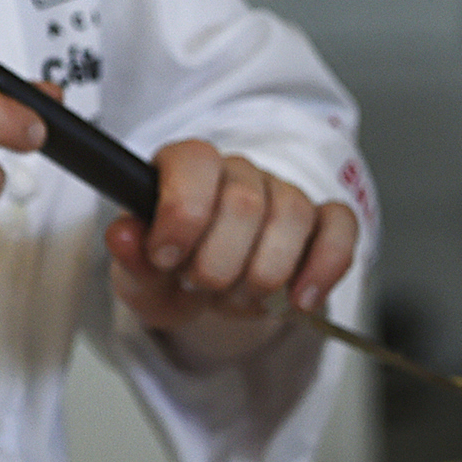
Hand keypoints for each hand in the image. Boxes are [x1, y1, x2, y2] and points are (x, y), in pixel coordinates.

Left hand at [105, 140, 359, 363]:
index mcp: (184, 168)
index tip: (165, 258)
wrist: (210, 295)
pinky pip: (340, 228)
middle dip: (219, 263)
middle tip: (201, 286)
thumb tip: (121, 233)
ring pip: (292, 217)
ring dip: (263, 276)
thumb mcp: (140, 276)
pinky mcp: (323, 221)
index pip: (195, 161)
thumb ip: (129, 256)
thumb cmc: (172, 274)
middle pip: (244, 202)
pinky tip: (300, 300)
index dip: (182, 214)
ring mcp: (283, 192)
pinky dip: (323, 268)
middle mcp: (236, 172)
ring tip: (238, 299)